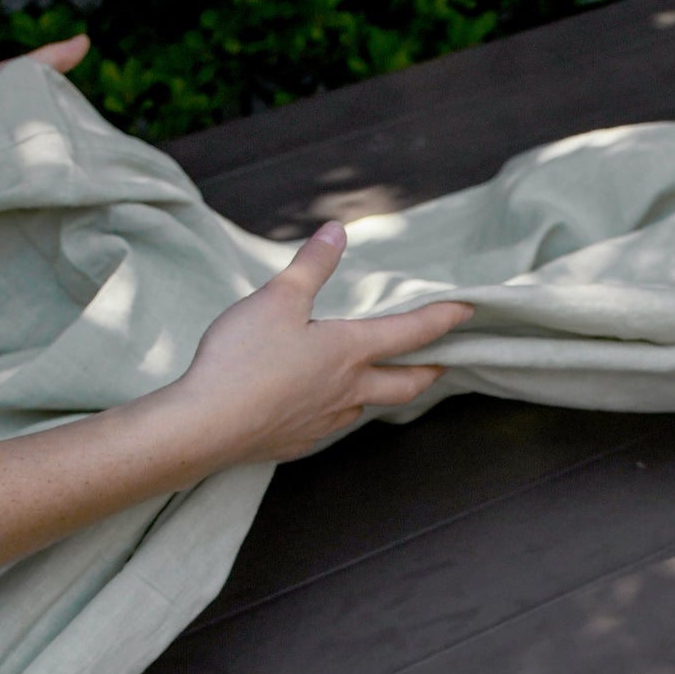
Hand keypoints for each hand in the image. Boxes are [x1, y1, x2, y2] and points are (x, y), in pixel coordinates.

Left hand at [0, 34, 92, 242]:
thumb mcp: (7, 76)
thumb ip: (46, 61)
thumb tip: (86, 39)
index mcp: (37, 129)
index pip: (77, 135)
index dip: (94, 135)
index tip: (115, 142)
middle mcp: (35, 159)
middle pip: (72, 162)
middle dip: (88, 163)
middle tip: (110, 166)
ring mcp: (26, 185)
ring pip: (60, 185)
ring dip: (72, 185)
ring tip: (95, 186)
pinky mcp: (14, 205)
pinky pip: (41, 206)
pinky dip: (52, 204)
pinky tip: (72, 204)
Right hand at [166, 220, 474, 465]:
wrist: (206, 426)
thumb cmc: (243, 358)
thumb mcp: (277, 298)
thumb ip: (311, 265)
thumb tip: (336, 231)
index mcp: (348, 350)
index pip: (410, 332)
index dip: (443, 318)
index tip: (468, 311)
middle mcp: (347, 390)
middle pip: (405, 385)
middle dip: (429, 371)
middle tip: (445, 363)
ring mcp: (324, 421)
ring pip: (367, 407)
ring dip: (382, 393)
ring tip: (382, 381)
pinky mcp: (298, 441)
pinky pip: (330, 426)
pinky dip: (339, 413)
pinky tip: (324, 408)